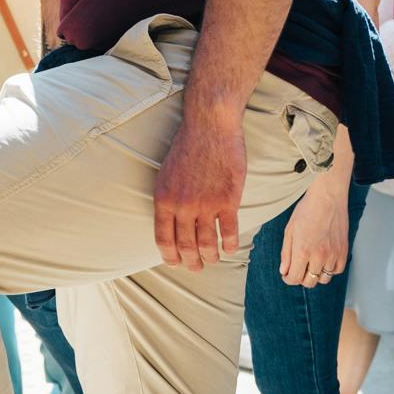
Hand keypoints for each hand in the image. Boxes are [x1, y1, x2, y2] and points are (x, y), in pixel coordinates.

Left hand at [154, 118, 245, 270]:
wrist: (209, 125)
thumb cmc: (187, 147)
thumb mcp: (166, 174)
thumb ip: (168, 200)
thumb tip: (170, 225)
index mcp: (164, 199)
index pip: (163, 239)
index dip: (169, 257)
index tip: (175, 263)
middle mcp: (183, 205)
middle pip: (186, 247)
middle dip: (191, 263)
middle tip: (197, 268)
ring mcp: (206, 204)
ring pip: (208, 244)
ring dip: (211, 257)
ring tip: (213, 259)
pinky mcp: (228, 200)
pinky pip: (229, 232)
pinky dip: (230, 245)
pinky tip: (230, 247)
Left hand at [279, 174, 350, 286]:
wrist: (328, 197)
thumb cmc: (307, 210)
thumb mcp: (289, 230)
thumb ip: (286, 253)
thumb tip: (284, 271)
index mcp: (302, 251)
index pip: (294, 278)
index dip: (288, 279)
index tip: (287, 275)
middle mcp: (319, 256)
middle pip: (309, 282)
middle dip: (300, 278)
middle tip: (298, 268)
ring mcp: (333, 254)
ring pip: (324, 279)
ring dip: (315, 275)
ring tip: (311, 264)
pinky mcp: (343, 251)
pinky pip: (337, 271)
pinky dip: (330, 270)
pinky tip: (324, 261)